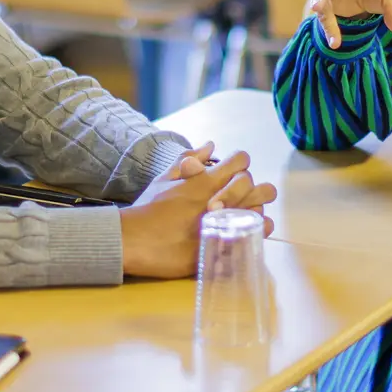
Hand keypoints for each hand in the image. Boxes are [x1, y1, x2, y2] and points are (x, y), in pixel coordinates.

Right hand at [121, 151, 275, 278]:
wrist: (133, 240)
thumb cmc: (147, 209)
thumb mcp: (162, 179)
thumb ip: (188, 159)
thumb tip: (210, 145)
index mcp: (205, 180)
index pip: (240, 160)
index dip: (239, 163)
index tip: (232, 172)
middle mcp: (217, 199)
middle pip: (253, 184)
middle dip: (251, 186)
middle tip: (242, 194)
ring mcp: (222, 223)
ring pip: (258, 209)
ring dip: (253, 209)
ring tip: (243, 214)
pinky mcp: (221, 245)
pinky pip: (253, 234)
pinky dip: (254, 231)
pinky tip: (245, 231)